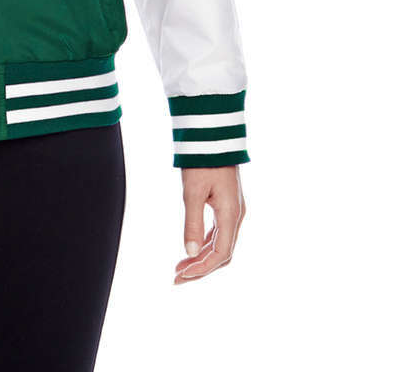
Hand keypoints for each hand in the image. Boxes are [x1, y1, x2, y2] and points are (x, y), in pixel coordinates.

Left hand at [173, 165, 244, 283]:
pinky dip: (205, 244)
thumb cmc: (203, 161)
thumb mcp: (193, 192)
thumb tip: (189, 252)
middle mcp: (236, 216)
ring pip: (221, 244)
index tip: (182, 275)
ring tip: (180, 267)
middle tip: (177, 277)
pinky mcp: (227, 205)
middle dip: (201, 268)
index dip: (202, 268)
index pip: (221, 253)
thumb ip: (192, 222)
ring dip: (202, 258)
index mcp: (231, 214)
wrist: (213, 136)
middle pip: (222, 254)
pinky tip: (191, 249)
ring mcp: (233, 211)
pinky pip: (219, 233)